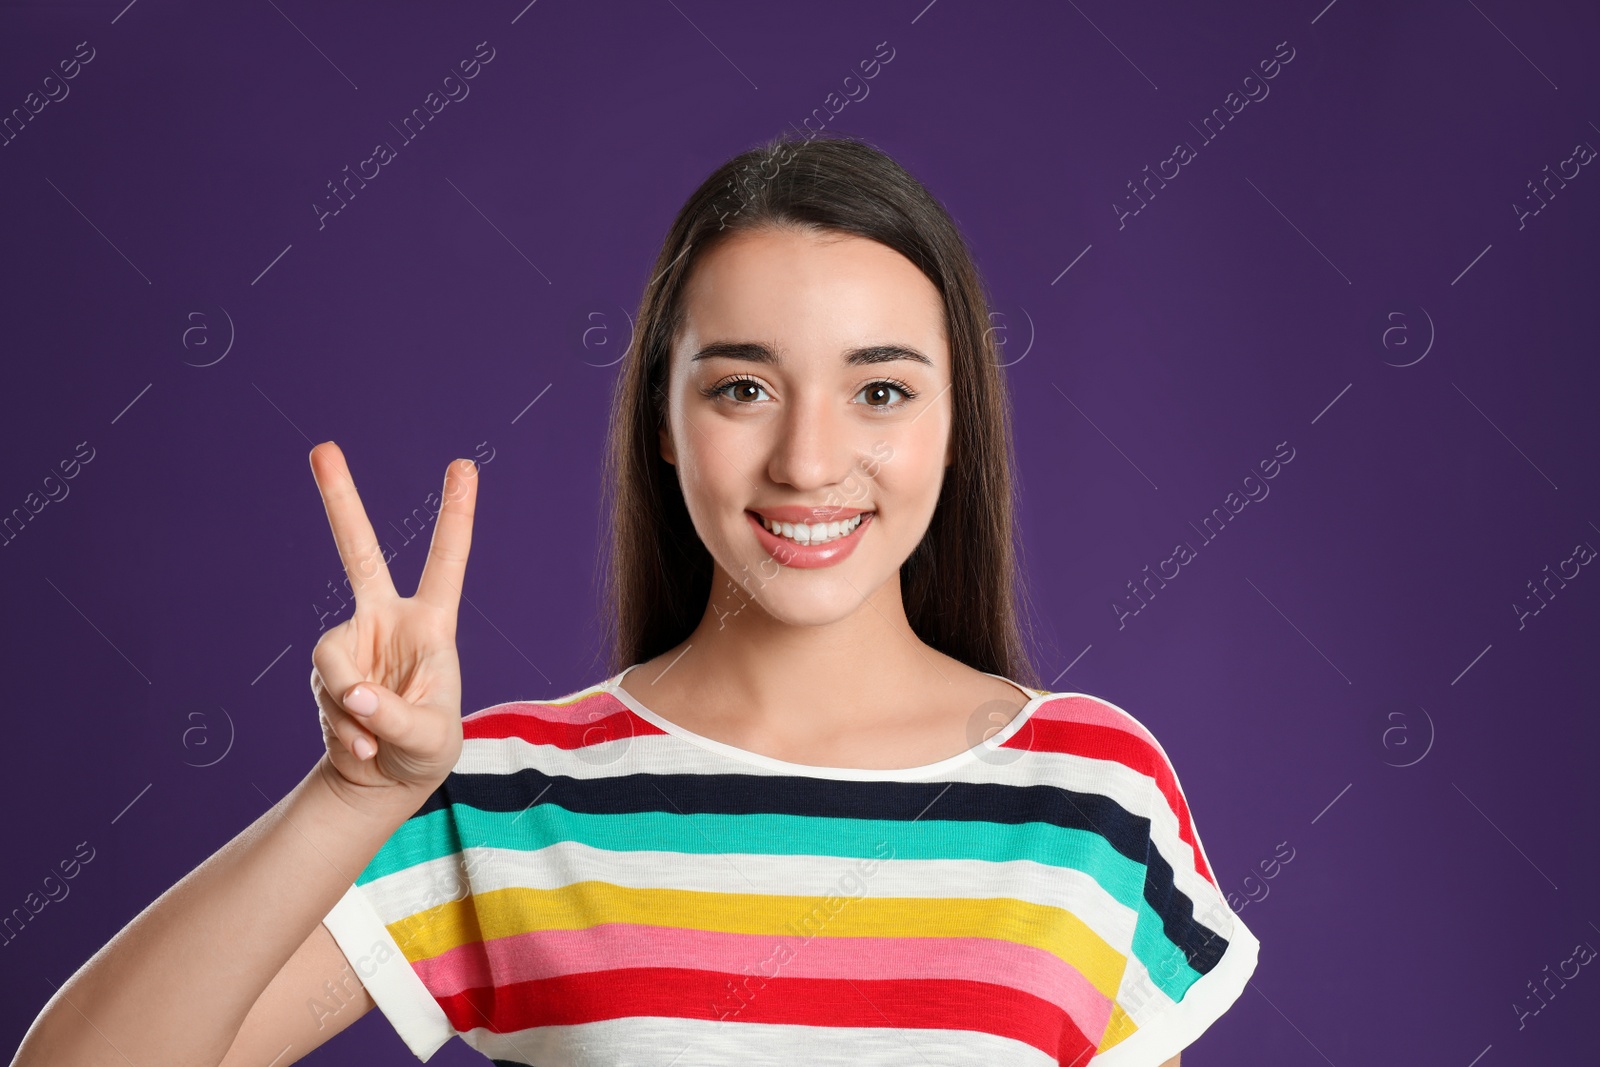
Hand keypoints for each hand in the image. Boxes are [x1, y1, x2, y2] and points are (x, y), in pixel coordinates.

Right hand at [306, 441, 476, 805]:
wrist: (384, 778)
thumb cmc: (425, 750)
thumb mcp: (429, 740)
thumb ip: (394, 717)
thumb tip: (354, 694)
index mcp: (431, 623)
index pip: (446, 562)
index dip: (456, 515)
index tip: (465, 465)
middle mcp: (387, 621)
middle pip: (358, 553)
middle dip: (339, 501)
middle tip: (321, 448)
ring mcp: (352, 643)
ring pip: (332, 660)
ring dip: (350, 708)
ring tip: (373, 738)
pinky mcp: (325, 673)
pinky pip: (325, 694)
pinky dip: (342, 728)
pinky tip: (362, 746)